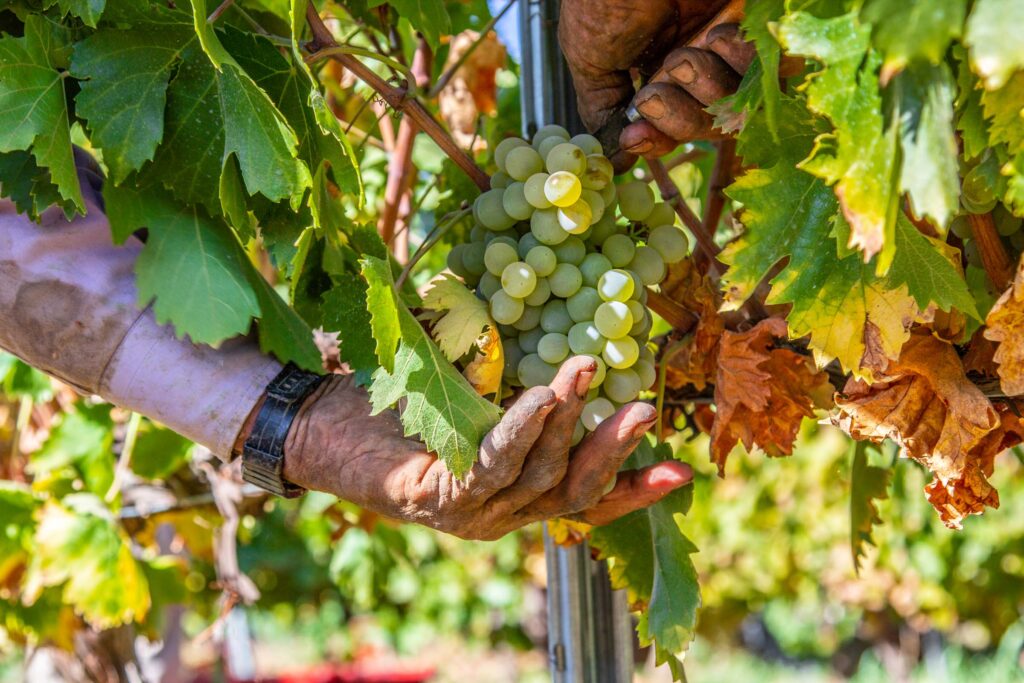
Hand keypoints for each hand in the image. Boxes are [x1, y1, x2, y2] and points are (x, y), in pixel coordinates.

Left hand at [282, 356, 691, 539]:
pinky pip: (490, 467)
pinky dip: (519, 430)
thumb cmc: (391, 403)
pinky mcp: (437, 503)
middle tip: (644, 407)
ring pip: (536, 478)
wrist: (315, 420)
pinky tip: (541, 397)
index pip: (584, 499)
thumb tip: (566, 336)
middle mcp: (498, 513)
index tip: (683, 470)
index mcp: (512, 493)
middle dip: (610, 450)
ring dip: (565, 424)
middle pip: (571, 491)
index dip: (633, 489)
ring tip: (583, 371)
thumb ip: (513, 386)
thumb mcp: (467, 395)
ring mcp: (469, 514)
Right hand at [559, 0, 754, 169]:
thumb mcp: (589, 59)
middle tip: (655, 92)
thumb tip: (615, 154)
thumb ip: (603, 109)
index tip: (636, 137)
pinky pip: (775, 70)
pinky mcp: (763, 27)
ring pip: (739, 100)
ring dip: (711, 86)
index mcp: (655, 68)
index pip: (669, 125)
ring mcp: (731, 42)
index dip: (656, 137)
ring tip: (688, 51)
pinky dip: (746, 61)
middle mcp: (696, 57)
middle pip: (706, 122)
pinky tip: (720, 35)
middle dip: (680, 116)